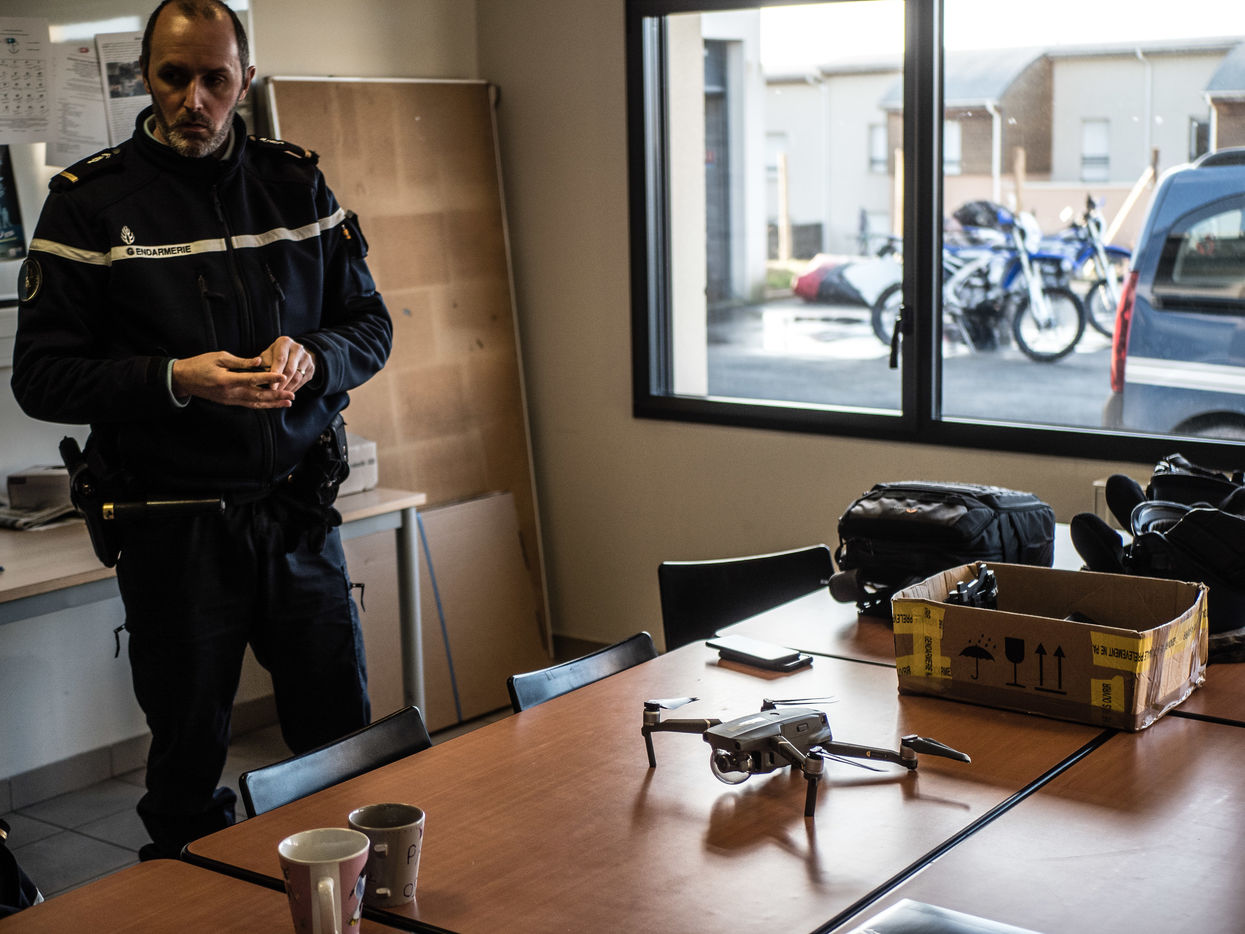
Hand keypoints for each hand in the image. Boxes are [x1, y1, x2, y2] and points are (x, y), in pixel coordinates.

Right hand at [171, 351, 295, 408]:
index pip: (252, 380)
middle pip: (257, 396)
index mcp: (226, 380)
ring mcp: (229, 399)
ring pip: (255, 403)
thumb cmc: (200, 364)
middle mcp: (229, 393)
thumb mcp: (219, 357)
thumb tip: (259, 361)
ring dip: (272, 404)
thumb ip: (240, 362)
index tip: (282, 377)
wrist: (183, 379)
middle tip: (292, 396)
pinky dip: (262, 405)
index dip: (268, 379)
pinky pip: (248, 405)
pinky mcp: (229, 402)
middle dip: (276, 396)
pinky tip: (273, 404)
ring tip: (287, 402)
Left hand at [257, 336, 316, 393]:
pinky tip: (286, 393)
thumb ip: (261, 364)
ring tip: (279, 395)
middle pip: (290, 369)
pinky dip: (294, 389)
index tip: (271, 386)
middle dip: (282, 383)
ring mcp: (307, 358)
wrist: (292, 353)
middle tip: (274, 394)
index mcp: (285, 342)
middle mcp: (298, 348)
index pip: (281, 359)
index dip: (275, 373)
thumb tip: (258, 375)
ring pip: (297, 377)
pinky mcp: (311, 367)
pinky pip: (302, 381)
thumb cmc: (274, 355)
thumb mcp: (266, 356)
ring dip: (288, 388)